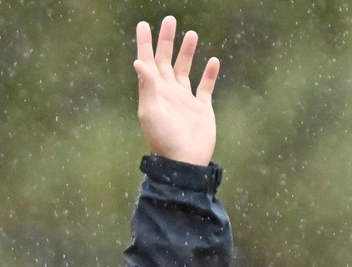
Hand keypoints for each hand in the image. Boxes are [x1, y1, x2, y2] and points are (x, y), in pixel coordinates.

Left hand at [134, 16, 219, 165]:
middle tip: (170, 19)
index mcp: (154, 92)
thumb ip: (147, 86)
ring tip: (191, 33)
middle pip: (166, 61)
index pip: (147, 62)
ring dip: (187, 52)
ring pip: (185, 70)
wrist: (183, 161)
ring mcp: (184, 100)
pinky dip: (209, 74)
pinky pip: (205, 87)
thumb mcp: (151, 112)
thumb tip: (138, 61)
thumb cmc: (164, 138)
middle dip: (166, 41)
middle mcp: (168, 93)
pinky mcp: (201, 109)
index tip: (143, 25)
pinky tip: (212, 61)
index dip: (145, 43)